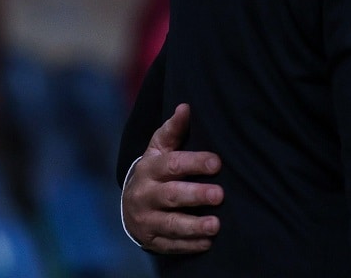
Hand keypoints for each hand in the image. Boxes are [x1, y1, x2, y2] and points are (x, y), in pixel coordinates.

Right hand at [121, 103, 223, 253]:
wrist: (131, 202)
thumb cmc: (157, 169)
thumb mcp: (160, 148)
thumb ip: (174, 129)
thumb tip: (186, 106)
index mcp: (151, 169)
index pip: (173, 164)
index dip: (195, 163)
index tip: (217, 163)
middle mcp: (145, 195)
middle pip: (172, 196)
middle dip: (196, 195)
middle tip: (219, 195)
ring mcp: (146, 219)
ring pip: (170, 224)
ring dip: (194, 226)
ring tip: (216, 226)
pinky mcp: (151, 239)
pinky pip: (170, 244)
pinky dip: (189, 244)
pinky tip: (207, 243)